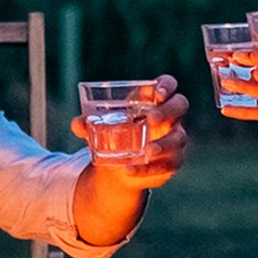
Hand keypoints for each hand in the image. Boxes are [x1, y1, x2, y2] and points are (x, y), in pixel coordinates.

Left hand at [71, 75, 188, 187]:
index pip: (168, 85)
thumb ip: (87, 125)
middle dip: (168, 111)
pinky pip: (166, 166)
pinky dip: (148, 169)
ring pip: (178, 138)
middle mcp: (170, 118)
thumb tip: (78, 123)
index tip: (157, 94)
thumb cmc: (115, 136)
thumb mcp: (100, 129)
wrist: (120, 167)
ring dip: (163, 144)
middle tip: (150, 119)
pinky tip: (130, 171)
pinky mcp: (171, 162)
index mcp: (154, 101)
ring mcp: (174, 139)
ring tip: (147, 151)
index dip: (166, 86)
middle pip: (180, 106)